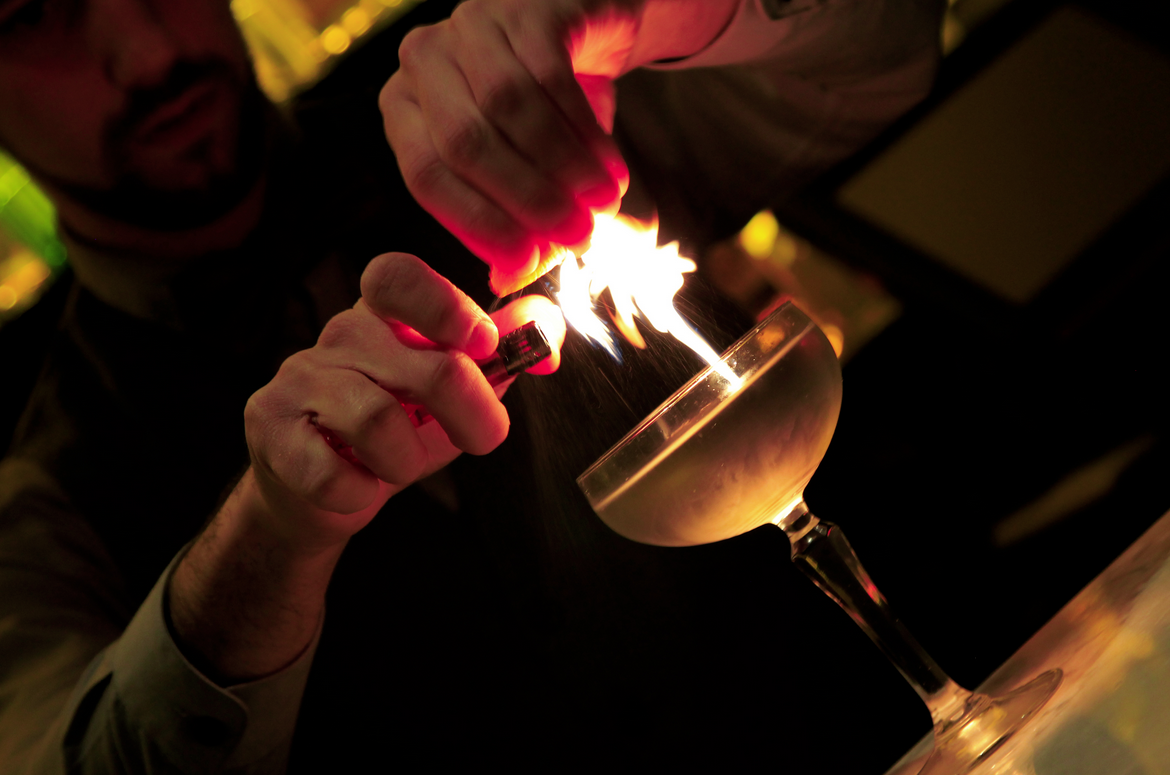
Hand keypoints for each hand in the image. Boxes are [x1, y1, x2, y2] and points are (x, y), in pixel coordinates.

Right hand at [242, 252, 565, 551]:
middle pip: (429, 367)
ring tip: (396, 465)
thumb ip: (501, 354)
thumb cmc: (395, 433)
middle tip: (482, 438)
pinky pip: (331, 472)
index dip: (449, 308)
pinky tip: (356, 486)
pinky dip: (359, 492)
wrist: (320, 494)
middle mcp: (339, 336)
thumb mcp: (455, 392)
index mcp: (384, 315)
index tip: (483, 347)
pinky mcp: (268, 425)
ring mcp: (298, 378)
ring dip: (406, 462)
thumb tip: (546, 328)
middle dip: (474, 415)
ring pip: (379, 422)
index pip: (399, 277)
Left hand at [380, 0, 639, 295]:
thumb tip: (508, 282)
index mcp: (406, 110)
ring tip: (604, 206)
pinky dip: (586, 134)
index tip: (529, 264)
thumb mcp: (526, 170)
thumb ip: (517, 224)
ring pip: (509, 109)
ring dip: (564, 168)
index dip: (478, 225)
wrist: (588, 27)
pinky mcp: (523, 7)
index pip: (426, 175)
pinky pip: (553, 77)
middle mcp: (424, 62)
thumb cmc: (548, 110)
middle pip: (465, 143)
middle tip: (579, 238)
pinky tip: (613, 169)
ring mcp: (470, 26)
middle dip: (526, 200)